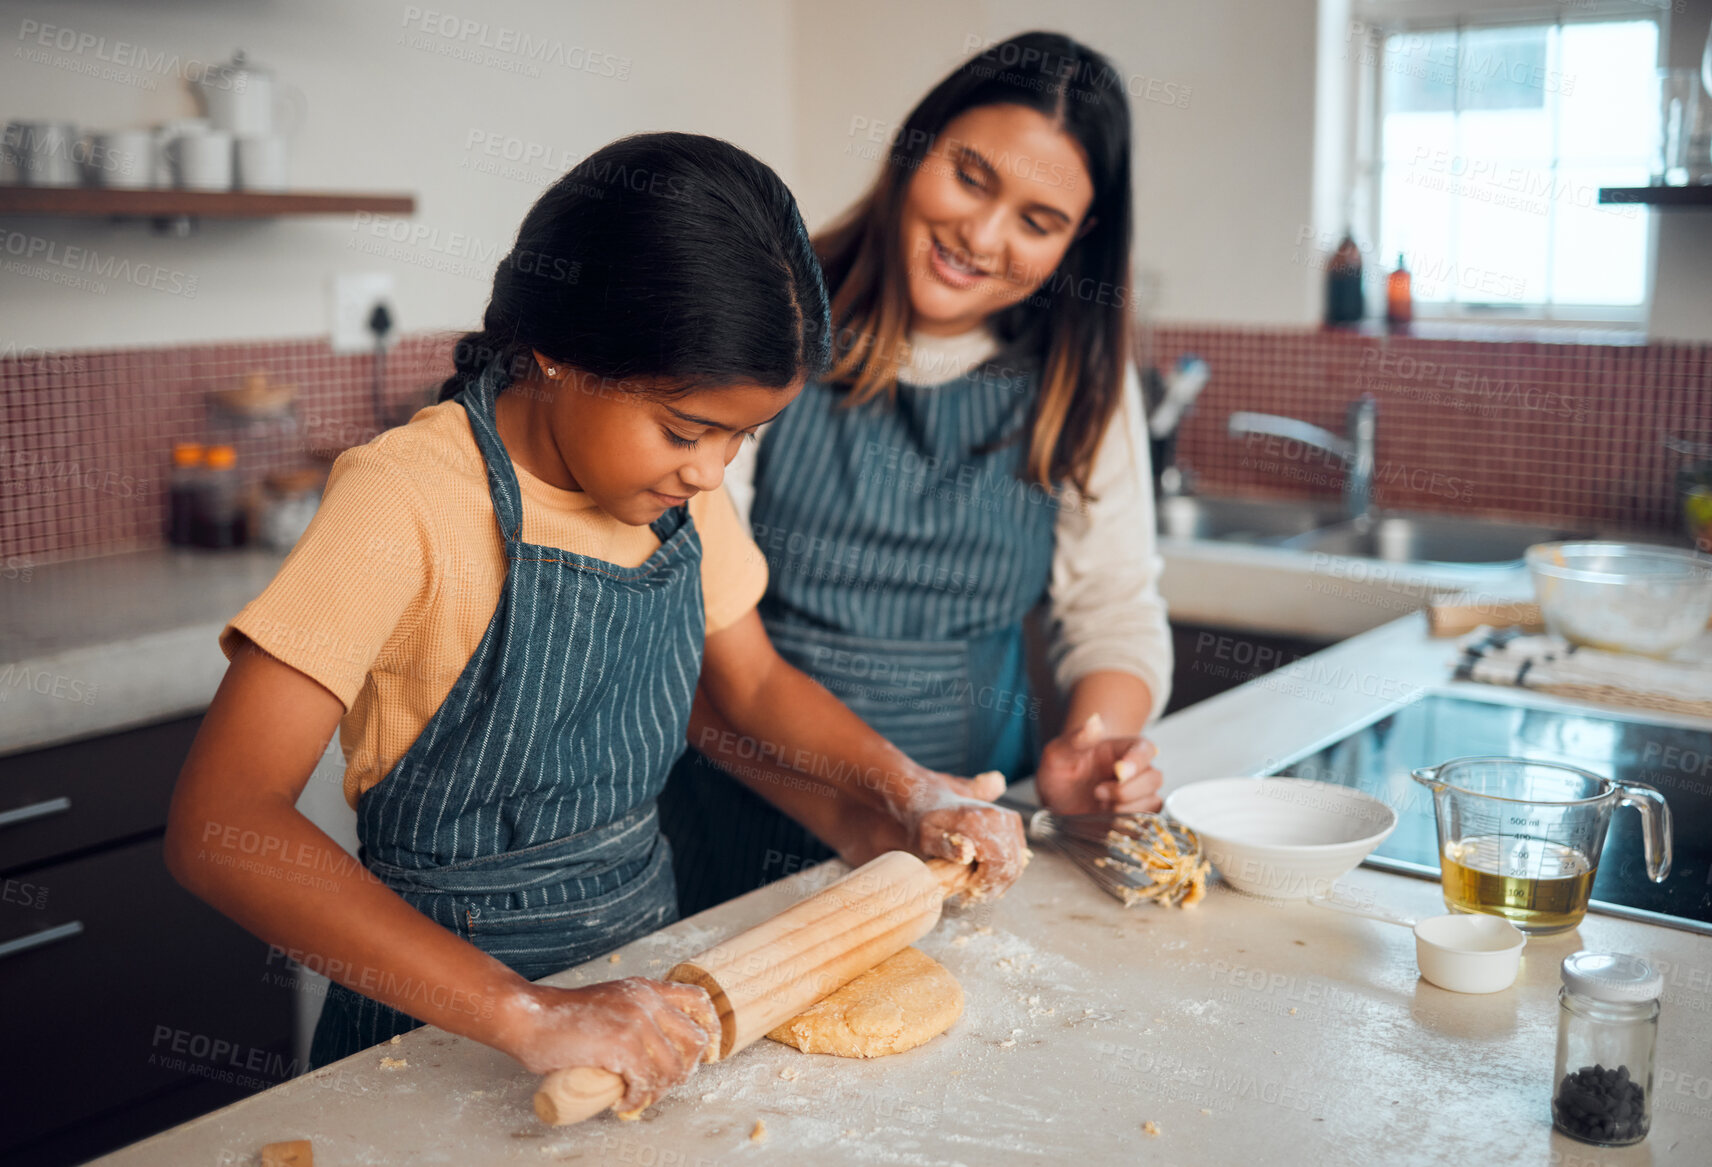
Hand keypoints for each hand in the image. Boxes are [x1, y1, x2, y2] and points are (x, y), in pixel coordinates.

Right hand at [499, 978, 718, 1114]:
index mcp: (647, 989)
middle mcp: (648, 1001)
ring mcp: (638, 1022)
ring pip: (673, 1068)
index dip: (708, 1029)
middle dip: (684, 1070)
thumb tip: (656, 1048)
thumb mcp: (611, 1001)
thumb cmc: (563, 1017)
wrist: (531, 1018)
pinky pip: (647, 1083)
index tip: (701, 1053)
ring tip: (637, 1097)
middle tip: (662, 1085)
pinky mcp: (623, 1046)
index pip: (699, 1001)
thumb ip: (635, 1013)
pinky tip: (623, 1101)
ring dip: (659, 1091)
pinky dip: (637, 1099)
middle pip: (695, 1041)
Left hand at [903, 769, 1028, 900]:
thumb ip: (944, 847)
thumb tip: (967, 854)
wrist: (933, 800)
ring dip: (1000, 881)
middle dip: (994, 887)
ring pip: (1017, 861)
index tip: (968, 894)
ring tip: (978, 889)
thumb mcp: (925, 837)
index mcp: (975, 820)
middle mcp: (996, 816)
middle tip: (972, 897)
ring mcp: (1008, 817)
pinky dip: (1005, 870)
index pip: (997, 861)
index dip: (987, 883)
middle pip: (1011, 864)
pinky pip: (1018, 854)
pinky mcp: (1013, 821)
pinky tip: (986, 876)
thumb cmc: (925, 824)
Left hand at [1035, 713, 1162, 815]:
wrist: (1054, 802)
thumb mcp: (1059, 753)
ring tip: (1099, 807)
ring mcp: (1136, 797)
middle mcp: (1134, 773)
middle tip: (1097, 792)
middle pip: (1154, 778)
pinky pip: (1145, 824)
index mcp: (1121, 750)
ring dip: (1127, 809)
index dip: (1137, 761)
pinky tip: (1106, 822)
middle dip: (1127, 790)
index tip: (1119, 771)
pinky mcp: (1133, 819)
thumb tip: (1095, 722)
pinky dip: (1128, 825)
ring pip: (1153, 802)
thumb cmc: (1059, 772)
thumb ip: (1076, 739)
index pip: (1145, 749)